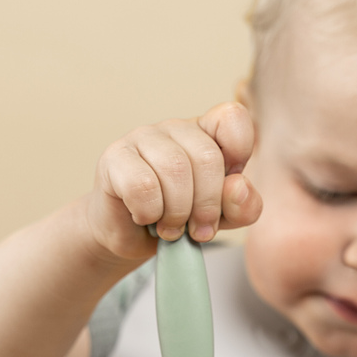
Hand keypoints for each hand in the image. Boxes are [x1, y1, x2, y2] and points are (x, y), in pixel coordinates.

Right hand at [86, 102, 261, 260]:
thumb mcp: (221, 219)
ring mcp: (142, 137)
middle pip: (206, 157)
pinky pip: (142, 185)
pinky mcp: (114, 157)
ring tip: (171, 228)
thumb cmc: (178, 220)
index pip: (233, 118)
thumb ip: (242, 206)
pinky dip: (150, 213)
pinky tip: (146, 218)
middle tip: (199, 230)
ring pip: (174, 169)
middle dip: (207, 205)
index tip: (227, 189)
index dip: (239, 153)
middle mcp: (175, 128)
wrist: (130, 238)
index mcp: (206, 132)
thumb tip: (237, 187)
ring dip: (177, 213)